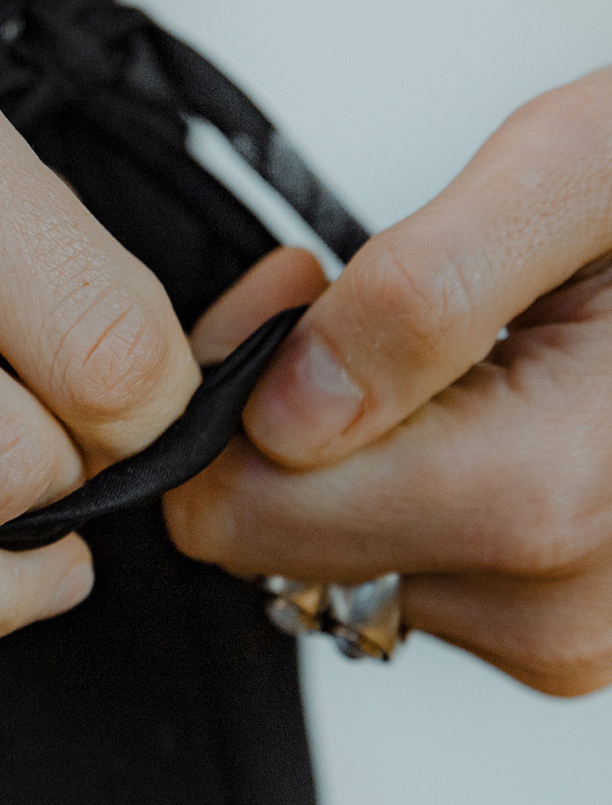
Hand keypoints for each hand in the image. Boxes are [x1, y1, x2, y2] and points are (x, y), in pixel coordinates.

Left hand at [165, 69, 611, 696]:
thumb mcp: (580, 171)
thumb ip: (425, 291)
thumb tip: (290, 413)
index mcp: (540, 495)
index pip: (241, 512)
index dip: (228, 389)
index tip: (295, 289)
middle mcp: (555, 606)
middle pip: (276, 545)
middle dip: (283, 418)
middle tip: (361, 301)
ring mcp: (565, 632)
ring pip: (339, 559)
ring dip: (359, 450)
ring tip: (465, 348)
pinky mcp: (566, 632)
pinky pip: (413, 570)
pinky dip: (416, 487)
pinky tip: (495, 409)